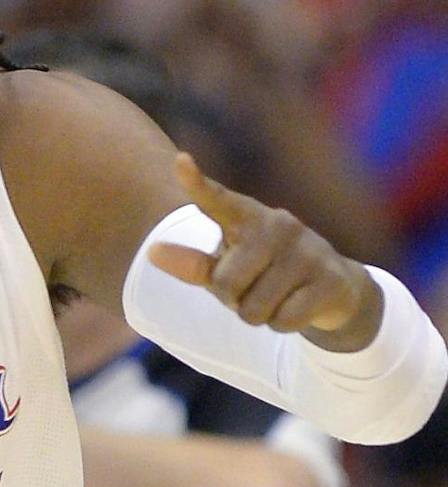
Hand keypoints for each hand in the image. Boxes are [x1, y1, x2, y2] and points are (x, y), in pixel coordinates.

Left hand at [149, 152, 382, 348]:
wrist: (334, 287)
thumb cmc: (265, 273)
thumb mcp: (229, 266)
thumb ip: (193, 263)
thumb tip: (152, 252)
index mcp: (247, 216)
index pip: (216, 200)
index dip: (196, 183)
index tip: (180, 161)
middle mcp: (278, 224)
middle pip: (226, 285)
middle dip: (234, 300)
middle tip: (255, 288)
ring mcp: (307, 250)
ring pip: (254, 309)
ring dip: (260, 316)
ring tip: (278, 297)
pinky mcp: (330, 279)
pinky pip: (284, 321)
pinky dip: (285, 324)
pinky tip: (299, 306)